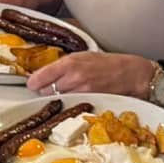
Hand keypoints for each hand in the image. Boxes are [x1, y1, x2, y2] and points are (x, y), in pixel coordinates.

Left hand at [27, 50, 154, 100]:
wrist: (131, 74)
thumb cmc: (107, 63)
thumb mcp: (81, 56)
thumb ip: (62, 65)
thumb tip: (44, 74)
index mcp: (69, 63)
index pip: (39, 77)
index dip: (33, 83)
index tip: (32, 84)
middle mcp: (73, 77)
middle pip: (46, 91)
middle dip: (46, 91)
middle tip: (51, 89)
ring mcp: (82, 91)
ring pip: (58, 100)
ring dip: (58, 99)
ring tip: (66, 93)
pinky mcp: (90, 102)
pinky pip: (71, 106)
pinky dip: (70, 104)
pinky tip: (75, 100)